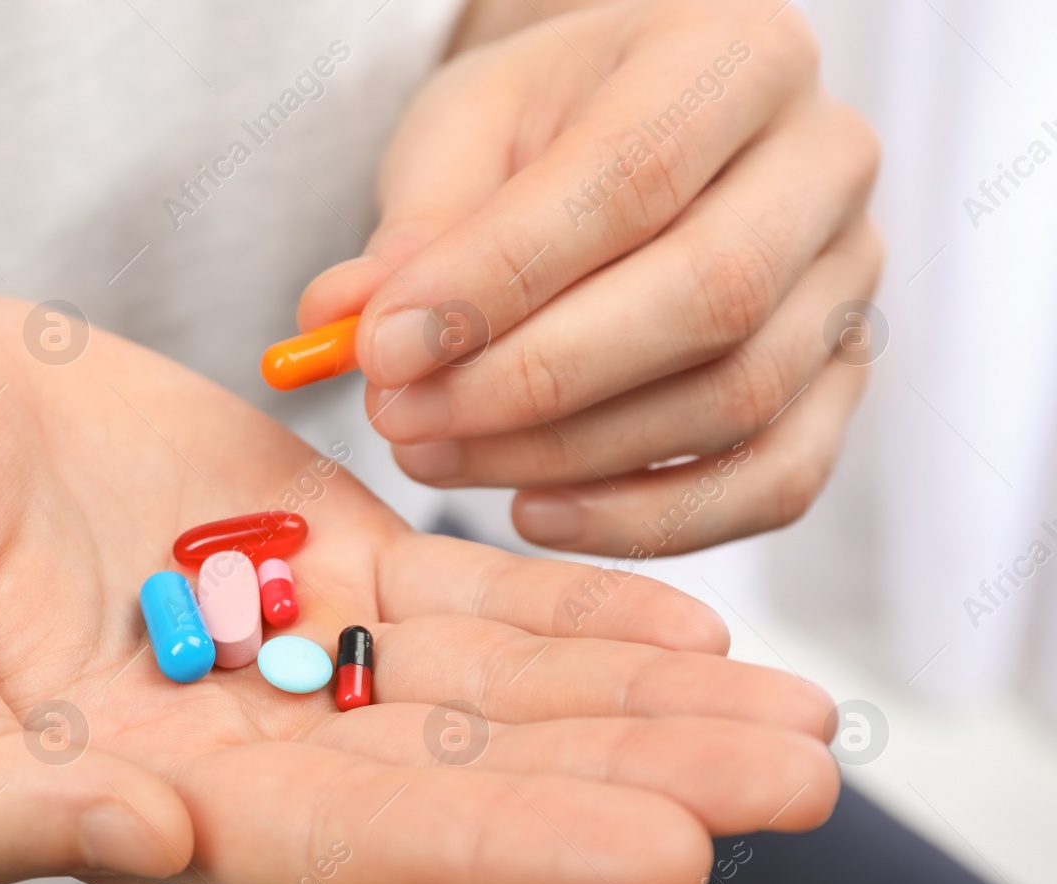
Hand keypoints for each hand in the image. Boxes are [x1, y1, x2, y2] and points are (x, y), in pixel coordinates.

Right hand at [0, 296, 835, 883]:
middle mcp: (254, 735)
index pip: (357, 837)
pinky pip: (466, 592)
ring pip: (494, 686)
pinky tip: (683, 627)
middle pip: (468, 774)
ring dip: (642, 702)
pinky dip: (570, 607)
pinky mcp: (323, 547)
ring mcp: (300, 639)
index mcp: (158, 789)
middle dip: (634, 780)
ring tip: (792, 720)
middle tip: (800, 784)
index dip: (509, 844)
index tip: (666, 848)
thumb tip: (140, 844)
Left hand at [300, 0, 881, 555]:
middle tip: (400, 419)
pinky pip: (776, 479)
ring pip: (738, 400)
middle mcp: (825, 162)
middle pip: (710, 297)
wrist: (643, 134)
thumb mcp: (466, 133)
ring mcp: (850, 280)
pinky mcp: (842, 382)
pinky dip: (649, 519)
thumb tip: (341, 321)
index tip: (381, 349)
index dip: (500, 279)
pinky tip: (533, 510)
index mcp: (739, 56)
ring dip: (567, 455)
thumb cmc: (551, 124)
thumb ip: (415, 226)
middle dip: (533, 381)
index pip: (634, 174)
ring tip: (435, 456)